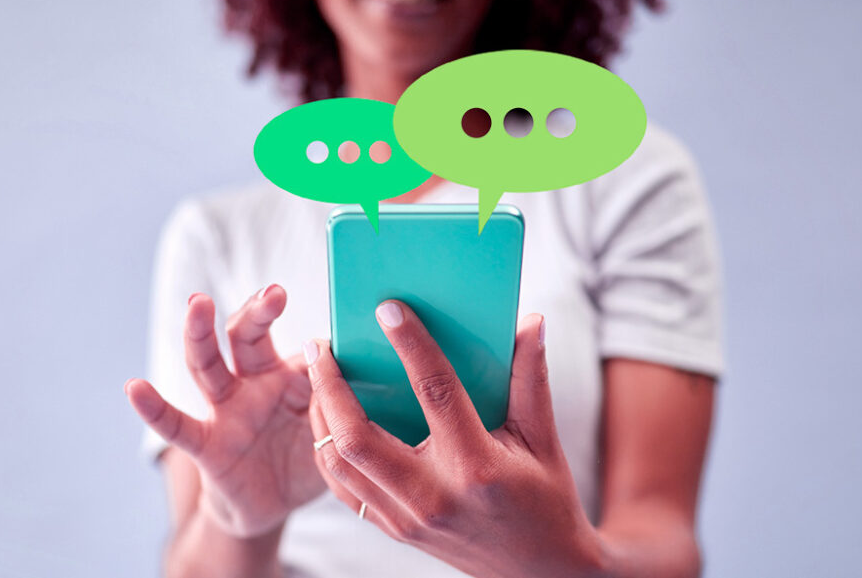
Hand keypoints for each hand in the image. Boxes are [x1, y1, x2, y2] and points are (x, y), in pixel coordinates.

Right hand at [126, 287, 325, 537]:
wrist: (273, 503)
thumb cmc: (307, 452)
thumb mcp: (334, 425)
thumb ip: (349, 396)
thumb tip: (387, 361)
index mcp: (289, 373)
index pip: (295, 340)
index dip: (312, 331)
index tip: (332, 306)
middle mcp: (253, 382)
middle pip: (247, 337)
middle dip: (257, 312)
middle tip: (274, 293)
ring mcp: (226, 410)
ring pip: (208, 365)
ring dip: (201, 333)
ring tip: (198, 304)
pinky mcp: (206, 443)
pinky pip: (177, 425)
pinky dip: (153, 408)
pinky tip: (135, 387)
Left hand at [304, 301, 607, 577]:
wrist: (540, 571)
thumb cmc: (545, 501)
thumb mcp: (543, 440)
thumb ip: (530, 379)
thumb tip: (529, 321)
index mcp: (476, 467)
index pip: (436, 393)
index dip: (411, 346)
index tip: (388, 309)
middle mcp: (434, 496)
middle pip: (358, 436)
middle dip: (330, 385)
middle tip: (320, 344)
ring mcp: (407, 519)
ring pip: (340, 464)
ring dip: (320, 415)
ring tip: (316, 373)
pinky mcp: (394, 530)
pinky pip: (345, 488)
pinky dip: (327, 451)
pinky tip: (326, 418)